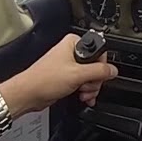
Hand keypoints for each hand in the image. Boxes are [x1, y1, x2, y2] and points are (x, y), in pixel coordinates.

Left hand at [0, 34, 117, 116]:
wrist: (28, 94)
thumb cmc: (44, 80)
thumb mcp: (77, 74)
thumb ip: (99, 71)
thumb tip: (113, 70)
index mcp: (74, 43)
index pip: (99, 52)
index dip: (101, 66)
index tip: (98, 76)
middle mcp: (71, 52)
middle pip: (96, 66)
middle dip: (94, 80)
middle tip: (88, 87)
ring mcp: (69, 65)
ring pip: (90, 76)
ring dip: (90, 88)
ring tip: (83, 94)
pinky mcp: (67, 77)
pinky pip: (83, 83)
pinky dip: (85, 90)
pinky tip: (83, 97)